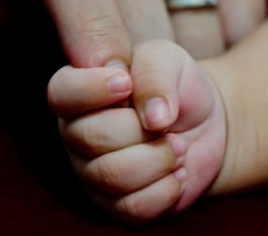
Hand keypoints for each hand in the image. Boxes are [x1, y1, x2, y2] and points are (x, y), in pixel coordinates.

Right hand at [48, 40, 226, 221]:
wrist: (205, 125)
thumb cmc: (176, 87)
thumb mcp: (168, 61)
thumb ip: (155, 75)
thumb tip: (153, 117)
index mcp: (81, 92)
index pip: (62, 93)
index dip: (90, 90)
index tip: (126, 83)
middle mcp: (77, 133)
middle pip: (90, 138)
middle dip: (139, 131)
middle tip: (168, 124)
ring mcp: (92, 171)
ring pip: (111, 176)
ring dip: (158, 160)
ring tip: (179, 147)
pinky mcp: (115, 203)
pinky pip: (132, 206)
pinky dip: (166, 189)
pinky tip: (178, 172)